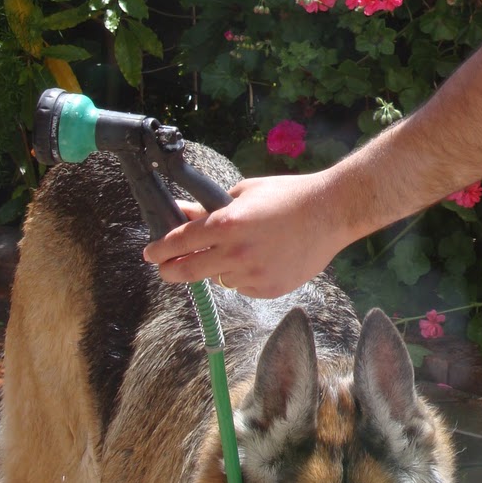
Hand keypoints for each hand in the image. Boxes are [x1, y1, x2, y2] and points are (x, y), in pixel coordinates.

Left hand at [144, 171, 356, 297]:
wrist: (331, 212)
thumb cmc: (288, 196)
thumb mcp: (244, 193)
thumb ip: (210, 208)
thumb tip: (181, 212)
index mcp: (228, 224)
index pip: (180, 241)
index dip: (159, 249)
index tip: (150, 253)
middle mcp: (236, 253)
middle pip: (187, 271)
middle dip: (170, 270)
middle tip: (165, 267)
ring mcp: (253, 275)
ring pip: (219, 279)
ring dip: (218, 268)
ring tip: (241, 249)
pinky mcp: (269, 289)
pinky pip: (243, 287)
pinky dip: (244, 275)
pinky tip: (262, 258)